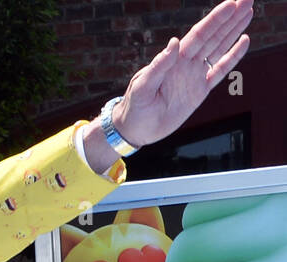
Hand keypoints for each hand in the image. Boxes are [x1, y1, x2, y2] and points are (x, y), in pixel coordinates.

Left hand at [114, 0, 251, 147]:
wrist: (135, 129)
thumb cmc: (134, 107)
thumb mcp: (142, 87)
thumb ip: (158, 66)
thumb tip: (173, 42)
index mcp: (174, 60)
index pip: (199, 35)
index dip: (215, 20)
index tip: (231, 4)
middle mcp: (187, 64)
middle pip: (213, 36)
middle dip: (230, 18)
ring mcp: (195, 76)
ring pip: (219, 48)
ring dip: (234, 30)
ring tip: (248, 11)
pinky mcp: (200, 91)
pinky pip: (220, 71)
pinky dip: (232, 57)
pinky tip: (244, 41)